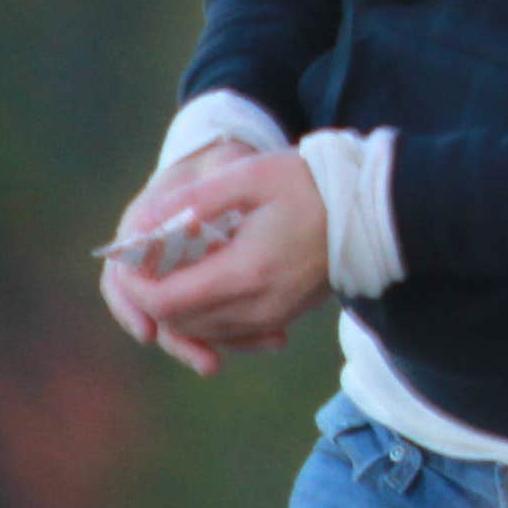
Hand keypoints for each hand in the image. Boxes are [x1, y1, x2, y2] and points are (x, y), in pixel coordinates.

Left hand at [117, 147, 329, 368]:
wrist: (376, 209)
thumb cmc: (313, 184)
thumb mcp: (253, 176)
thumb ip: (197, 199)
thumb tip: (149, 220)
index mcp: (245, 273)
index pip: (167, 301)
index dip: (137, 286)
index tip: (131, 260)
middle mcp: (257, 306)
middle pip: (180, 321)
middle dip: (154, 296)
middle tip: (148, 261)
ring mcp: (272, 316)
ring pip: (203, 330)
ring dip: (179, 307)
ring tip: (176, 268)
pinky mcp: (283, 317)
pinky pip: (230, 331)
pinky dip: (208, 315)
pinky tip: (210, 284)